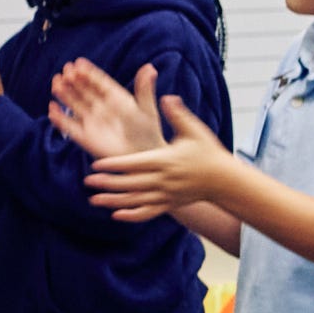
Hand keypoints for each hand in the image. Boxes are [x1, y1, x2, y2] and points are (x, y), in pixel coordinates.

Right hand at [44, 54, 162, 161]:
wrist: (143, 158)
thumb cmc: (148, 133)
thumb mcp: (146, 109)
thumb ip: (144, 89)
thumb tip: (150, 67)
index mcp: (115, 98)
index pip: (99, 82)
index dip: (89, 73)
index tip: (79, 62)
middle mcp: (101, 107)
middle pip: (84, 90)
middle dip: (74, 80)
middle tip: (66, 69)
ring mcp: (91, 121)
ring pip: (74, 104)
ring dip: (64, 94)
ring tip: (56, 82)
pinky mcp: (84, 136)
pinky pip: (69, 126)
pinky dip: (60, 118)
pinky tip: (52, 108)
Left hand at [83, 84, 244, 220]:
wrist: (225, 179)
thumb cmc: (209, 152)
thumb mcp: (195, 131)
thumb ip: (178, 115)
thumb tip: (167, 97)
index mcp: (166, 160)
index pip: (135, 164)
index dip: (114, 165)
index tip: (96, 165)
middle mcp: (165, 180)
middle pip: (131, 183)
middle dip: (108, 183)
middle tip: (87, 182)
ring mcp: (167, 194)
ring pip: (136, 200)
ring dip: (114, 201)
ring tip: (94, 200)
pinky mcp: (171, 204)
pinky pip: (148, 213)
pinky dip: (132, 215)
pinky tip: (117, 215)